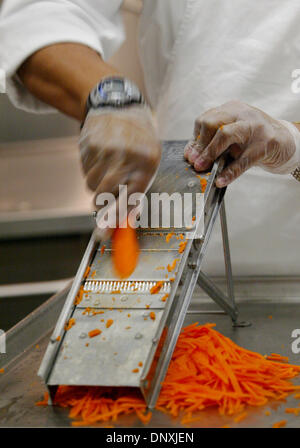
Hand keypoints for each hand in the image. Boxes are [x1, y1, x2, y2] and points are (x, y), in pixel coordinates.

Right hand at [79, 105, 160, 237]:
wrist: (120, 108)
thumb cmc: (138, 142)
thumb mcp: (147, 164)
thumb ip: (137, 193)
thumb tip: (126, 222)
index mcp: (146, 163)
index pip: (129, 198)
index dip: (115, 218)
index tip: (103, 233)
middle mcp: (126, 156)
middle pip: (104, 195)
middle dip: (102, 202)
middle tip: (105, 197)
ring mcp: (105, 149)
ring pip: (91, 186)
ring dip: (96, 185)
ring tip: (108, 168)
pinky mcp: (89, 145)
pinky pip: (84, 172)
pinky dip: (90, 170)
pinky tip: (100, 157)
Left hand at [184, 100, 299, 186]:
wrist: (286, 142)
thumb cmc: (255, 140)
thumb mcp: (233, 137)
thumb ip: (213, 143)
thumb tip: (191, 155)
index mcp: (231, 110)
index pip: (205, 120)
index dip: (195, 139)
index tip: (189, 155)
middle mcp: (242, 114)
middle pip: (212, 123)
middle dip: (200, 145)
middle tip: (194, 162)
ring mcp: (255, 127)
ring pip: (226, 134)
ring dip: (210, 153)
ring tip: (202, 168)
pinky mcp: (266, 143)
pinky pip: (244, 159)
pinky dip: (230, 172)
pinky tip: (221, 180)